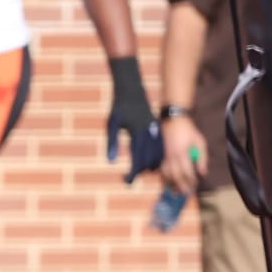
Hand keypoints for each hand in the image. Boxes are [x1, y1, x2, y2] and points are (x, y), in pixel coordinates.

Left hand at [106, 56, 162, 182]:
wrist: (132, 90)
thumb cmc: (119, 107)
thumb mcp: (112, 124)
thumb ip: (112, 142)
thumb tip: (111, 161)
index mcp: (139, 134)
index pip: (138, 160)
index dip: (133, 173)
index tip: (126, 181)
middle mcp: (150, 134)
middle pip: (152, 160)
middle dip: (141, 172)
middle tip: (129, 179)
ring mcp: (156, 131)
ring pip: (159, 154)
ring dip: (150, 165)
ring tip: (137, 172)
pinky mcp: (157, 128)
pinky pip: (160, 147)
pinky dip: (156, 157)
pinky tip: (147, 161)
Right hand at [157, 113, 205, 196]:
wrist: (173, 122)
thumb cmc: (189, 131)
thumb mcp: (200, 142)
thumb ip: (202, 158)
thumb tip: (202, 173)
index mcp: (182, 154)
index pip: (186, 172)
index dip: (190, 181)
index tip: (194, 187)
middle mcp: (171, 158)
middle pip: (175, 176)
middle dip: (180, 186)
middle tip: (184, 194)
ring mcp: (165, 157)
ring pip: (166, 175)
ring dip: (170, 184)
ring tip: (174, 192)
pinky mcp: (162, 156)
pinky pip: (162, 170)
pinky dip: (164, 177)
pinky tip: (167, 182)